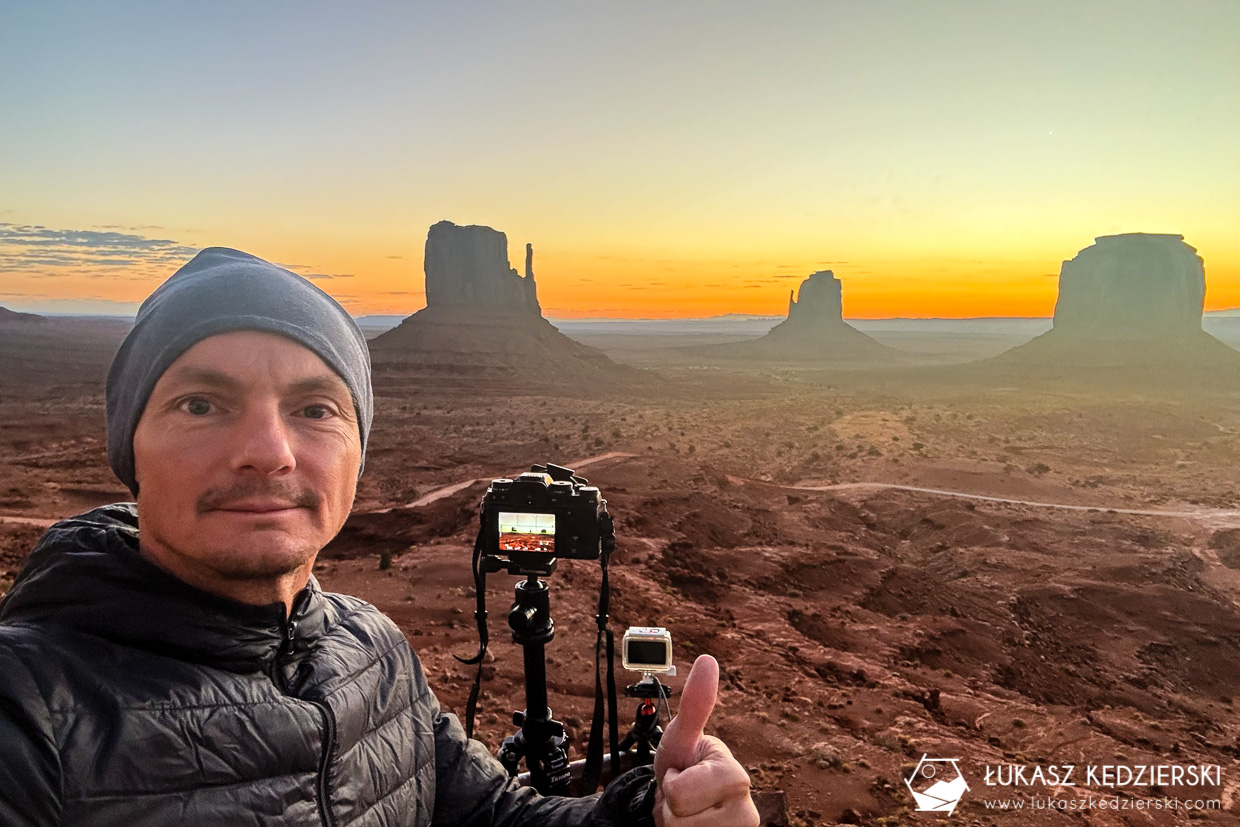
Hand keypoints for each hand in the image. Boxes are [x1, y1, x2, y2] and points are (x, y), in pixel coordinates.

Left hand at [653, 655, 759, 826]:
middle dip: (673, 808)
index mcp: (737, 779)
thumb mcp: (683, 736)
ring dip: (675, 825)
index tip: (684, 774)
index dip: (671, 784)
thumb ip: (696, 703)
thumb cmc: (684, 765)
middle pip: (679, 822)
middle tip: (685, 796)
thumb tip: (708, 660)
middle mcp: (747, 815)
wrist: (684, 803)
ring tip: (689, 812)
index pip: (678, 795)